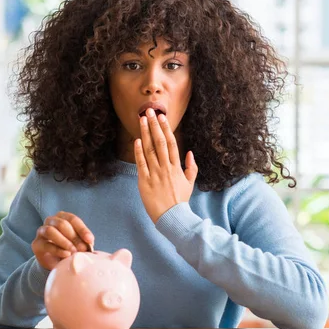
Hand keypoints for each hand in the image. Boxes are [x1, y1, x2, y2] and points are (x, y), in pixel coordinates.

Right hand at [32, 211, 94, 270]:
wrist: (55, 260)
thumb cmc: (69, 247)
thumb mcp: (79, 242)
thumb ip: (83, 241)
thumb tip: (89, 244)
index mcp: (63, 217)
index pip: (72, 219)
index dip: (82, 229)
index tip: (90, 240)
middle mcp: (51, 221)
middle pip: (61, 224)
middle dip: (73, 237)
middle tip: (82, 248)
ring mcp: (41, 231)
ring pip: (50, 231)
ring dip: (64, 242)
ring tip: (73, 251)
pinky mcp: (36, 244)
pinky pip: (46, 244)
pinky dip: (57, 250)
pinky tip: (66, 255)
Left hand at [134, 108, 197, 223]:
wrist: (172, 217)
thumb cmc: (180, 201)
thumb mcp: (190, 183)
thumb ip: (191, 167)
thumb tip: (190, 153)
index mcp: (177, 167)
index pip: (171, 143)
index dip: (166, 128)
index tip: (162, 117)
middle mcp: (166, 167)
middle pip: (159, 142)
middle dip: (154, 125)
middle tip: (149, 111)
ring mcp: (155, 173)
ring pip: (149, 149)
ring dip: (145, 133)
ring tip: (141, 120)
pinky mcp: (145, 181)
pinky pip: (141, 163)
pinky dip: (138, 151)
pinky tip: (137, 140)